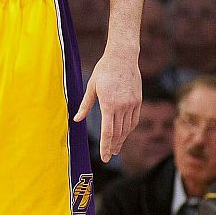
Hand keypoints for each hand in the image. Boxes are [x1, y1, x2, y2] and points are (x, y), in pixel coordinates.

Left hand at [76, 47, 140, 162]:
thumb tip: (77, 120)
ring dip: (122, 139)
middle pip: (118, 133)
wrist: (123, 57)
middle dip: (113, 146)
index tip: (105, 157)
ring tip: (116, 148)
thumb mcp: (91, 87)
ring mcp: (132, 104)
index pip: (107, 132)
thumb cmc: (103, 70)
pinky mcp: (138, 101)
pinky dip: (129, 129)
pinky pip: (134, 119)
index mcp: (109, 104)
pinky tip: (125, 134)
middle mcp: (122, 106)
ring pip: (127, 128)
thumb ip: (85, 105)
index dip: (105, 146)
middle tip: (109, 156)